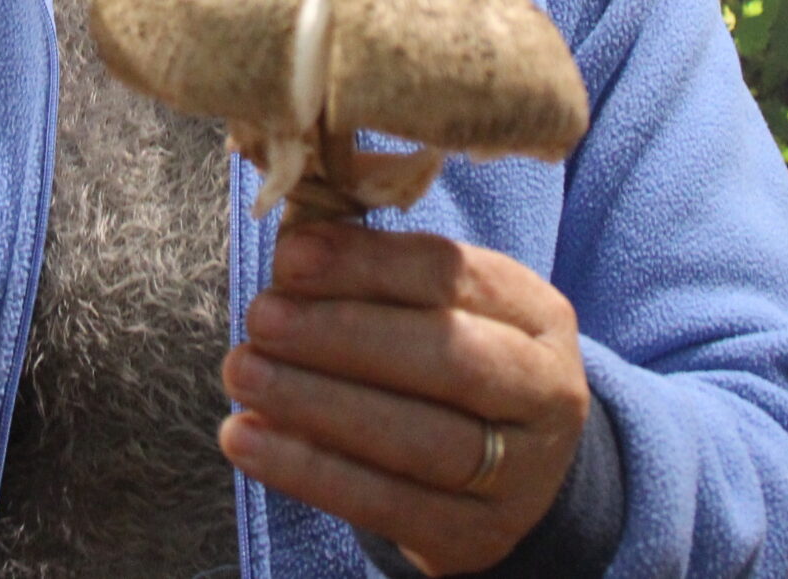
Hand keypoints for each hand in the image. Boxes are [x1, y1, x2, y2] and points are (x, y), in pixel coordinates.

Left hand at [219, 221, 588, 576]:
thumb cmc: (451, 360)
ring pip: (418, 440)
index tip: (291, 258)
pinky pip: (386, 505)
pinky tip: (246, 438)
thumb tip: (294, 250)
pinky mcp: (472, 536)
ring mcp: (518, 475)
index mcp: (536, 314)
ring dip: (316, 403)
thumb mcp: (438, 306)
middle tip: (263, 318)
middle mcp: (544, 393)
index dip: (369, 265)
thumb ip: (372, 273)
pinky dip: (308, 470)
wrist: (511, 471)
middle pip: (448, 360)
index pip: (454, 277)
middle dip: (344, 335)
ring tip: (243, 372)